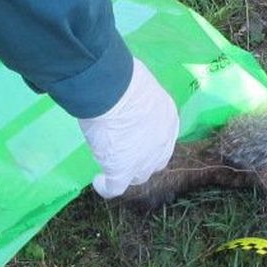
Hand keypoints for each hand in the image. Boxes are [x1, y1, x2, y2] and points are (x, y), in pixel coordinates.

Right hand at [77, 59, 178, 198]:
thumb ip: (138, 98)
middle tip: (122, 151)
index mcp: (168, 119)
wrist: (113, 91)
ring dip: (125, 173)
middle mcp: (161, 143)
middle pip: (154, 160)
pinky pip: (115, 187)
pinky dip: (106, 187)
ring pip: (137, 176)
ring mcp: (143, 160)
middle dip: (141, 159)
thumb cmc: (124, 78)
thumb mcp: (140, 85)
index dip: (148, 140)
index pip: (161, 137)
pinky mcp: (122, 169)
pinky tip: (98, 181)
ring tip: (109, 167)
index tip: (133, 136)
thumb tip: (123, 96)